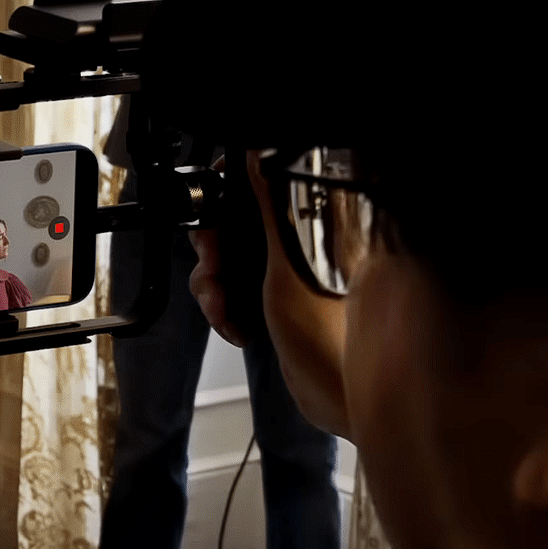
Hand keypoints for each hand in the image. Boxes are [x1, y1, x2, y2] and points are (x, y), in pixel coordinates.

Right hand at [192, 154, 352, 436]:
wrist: (336, 396)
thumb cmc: (330, 335)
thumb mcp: (288, 263)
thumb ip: (272, 206)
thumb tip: (261, 152)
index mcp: (313, 221)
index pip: (258, 186)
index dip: (226, 195)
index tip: (211, 219)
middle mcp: (302, 239)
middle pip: (236, 223)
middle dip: (213, 252)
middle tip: (215, 274)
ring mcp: (288, 269)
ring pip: (230, 259)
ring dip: (214, 286)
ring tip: (222, 311)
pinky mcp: (278, 295)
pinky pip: (235, 288)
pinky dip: (226, 306)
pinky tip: (235, 326)